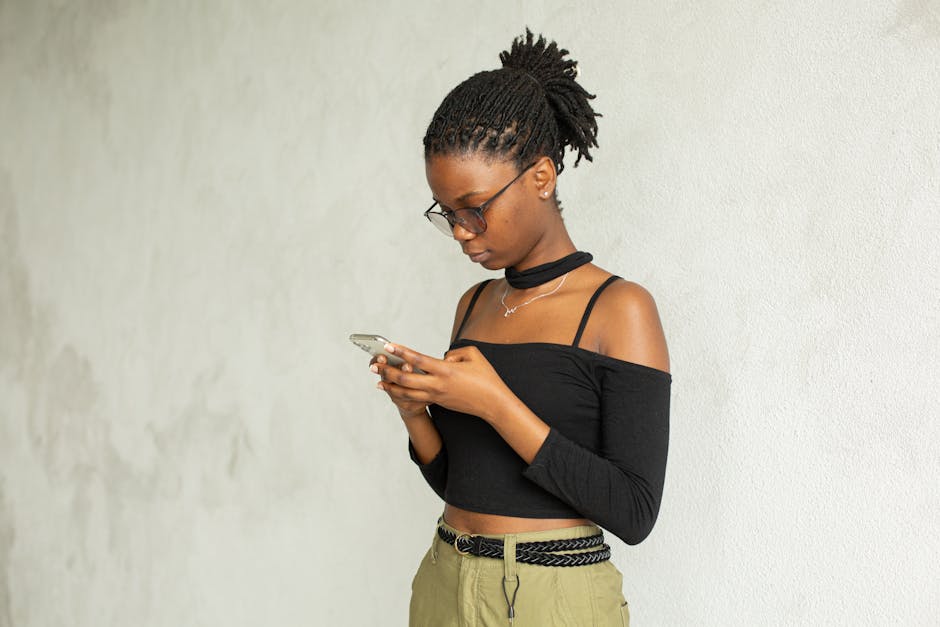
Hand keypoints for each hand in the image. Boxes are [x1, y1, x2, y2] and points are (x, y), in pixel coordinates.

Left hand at [373, 343, 511, 422]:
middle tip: (374, 364)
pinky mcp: (438, 402)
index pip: (418, 359)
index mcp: (446, 370)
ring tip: (378, 381)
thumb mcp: (473, 354)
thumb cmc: (486, 377)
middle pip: (406, 379)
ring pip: (407, 393)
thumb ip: (454, 352)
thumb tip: (441, 358)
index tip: (389, 345)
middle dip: (388, 372)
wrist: (493, 403)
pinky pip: (416, 399)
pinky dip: (402, 395)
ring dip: (391, 387)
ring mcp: (436, 396)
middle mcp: (437, 384)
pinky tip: (394, 391)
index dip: (402, 352)